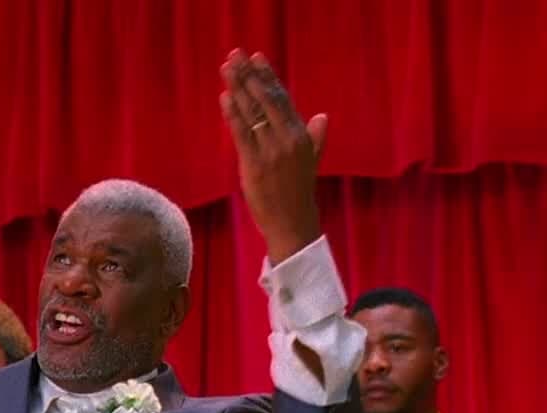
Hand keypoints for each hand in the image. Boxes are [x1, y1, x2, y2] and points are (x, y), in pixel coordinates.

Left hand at [218, 50, 326, 261]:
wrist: (293, 222)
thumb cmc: (298, 193)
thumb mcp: (311, 161)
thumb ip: (315, 138)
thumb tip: (321, 117)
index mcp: (301, 135)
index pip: (282, 98)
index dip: (268, 77)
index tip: (256, 57)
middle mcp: (288, 138)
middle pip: (265, 99)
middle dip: (248, 75)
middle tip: (235, 55)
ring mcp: (271, 151)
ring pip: (252, 113)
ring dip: (237, 88)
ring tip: (226, 69)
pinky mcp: (255, 164)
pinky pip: (242, 134)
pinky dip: (233, 114)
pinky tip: (225, 98)